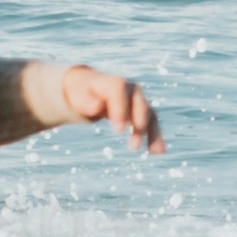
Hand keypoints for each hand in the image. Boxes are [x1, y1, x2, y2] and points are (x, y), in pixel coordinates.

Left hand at [37, 62, 161, 152]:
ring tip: (153, 152)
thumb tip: (97, 107)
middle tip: (134, 145)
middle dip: (139, 122)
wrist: (89, 89)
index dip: (121, 109)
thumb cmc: (82, 94)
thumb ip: (86, 102)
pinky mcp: (142, 111)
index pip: (119, 89)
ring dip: (152, 132)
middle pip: (139, 102)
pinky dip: (155, 136)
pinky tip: (158, 152)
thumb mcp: (79, 97)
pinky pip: (152, 122)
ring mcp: (137, 99)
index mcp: (111, 83)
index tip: (118, 131)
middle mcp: (129, 89)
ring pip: (150, 113)